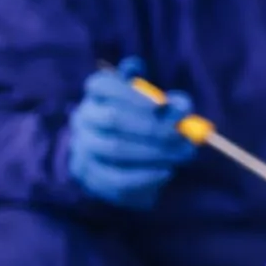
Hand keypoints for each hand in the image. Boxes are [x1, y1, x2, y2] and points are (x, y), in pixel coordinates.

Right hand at [65, 56, 197, 209]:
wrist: (129, 162)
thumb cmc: (149, 124)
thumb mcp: (161, 108)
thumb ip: (173, 104)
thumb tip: (182, 107)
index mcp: (97, 94)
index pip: (103, 86)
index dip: (132, 95)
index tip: (163, 105)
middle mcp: (84, 118)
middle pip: (112, 118)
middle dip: (152, 127)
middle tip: (181, 136)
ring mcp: (82, 147)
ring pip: (115, 148)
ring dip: (154, 152)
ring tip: (182, 155)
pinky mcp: (89, 175)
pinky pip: (116, 179)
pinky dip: (145, 177)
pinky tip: (167, 172)